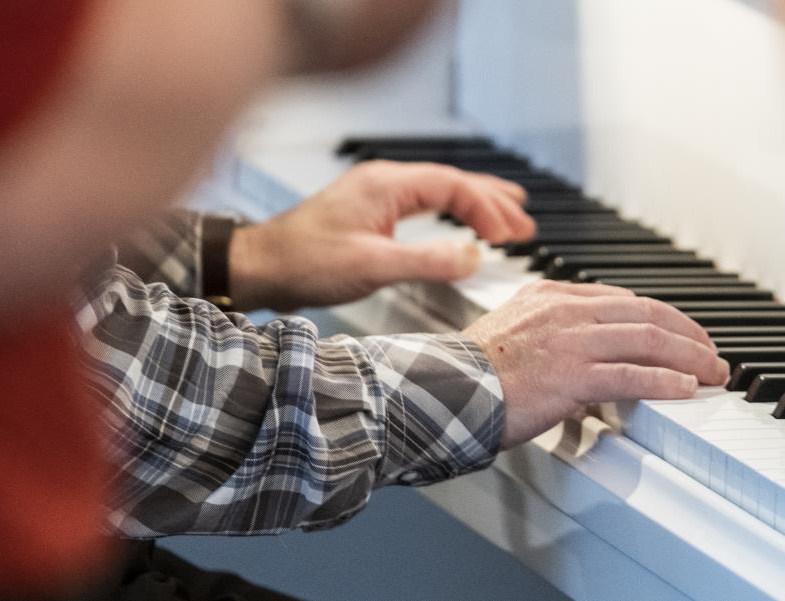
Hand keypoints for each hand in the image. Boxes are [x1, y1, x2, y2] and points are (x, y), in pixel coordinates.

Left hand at [229, 160, 535, 309]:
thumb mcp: (373, 266)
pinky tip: (461, 224)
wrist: (259, 268)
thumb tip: (474, 258)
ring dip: (475, 204)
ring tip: (509, 218)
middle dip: (492, 201)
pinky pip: (423, 203)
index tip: (510, 236)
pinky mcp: (369, 213)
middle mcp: (383, 182)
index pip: (453, 186)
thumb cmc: (303, 262)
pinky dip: (451, 212)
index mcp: (386, 185)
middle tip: (525, 224)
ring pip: (438, 190)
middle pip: (452, 181)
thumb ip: (427, 261)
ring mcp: (375, 196)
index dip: (487, 209)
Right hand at [462, 281, 730, 448]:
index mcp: (551, 295)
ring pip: (647, 339)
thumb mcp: (512, 330)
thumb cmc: (470, 372)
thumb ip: (550, 330)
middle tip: (711, 353)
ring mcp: (571, 341)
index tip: (683, 333)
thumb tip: (584, 349)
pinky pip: (632, 375)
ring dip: (689, 357)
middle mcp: (565, 310)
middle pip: (645, 313)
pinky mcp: (572, 375)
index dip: (663, 316)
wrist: (443, 390)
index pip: (623, 299)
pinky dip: (665, 381)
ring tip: (711, 372)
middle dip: (687, 334)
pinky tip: (685, 388)